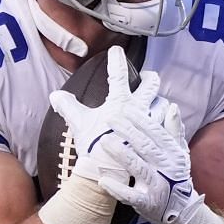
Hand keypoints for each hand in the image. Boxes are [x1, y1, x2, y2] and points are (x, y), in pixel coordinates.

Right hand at [47, 45, 165, 186]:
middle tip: (145, 78)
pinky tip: (162, 124)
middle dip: (149, 77)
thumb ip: (68, 107)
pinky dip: (165, 122)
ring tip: (154, 105)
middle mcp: (138, 108)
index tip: (116, 50)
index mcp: (119, 102)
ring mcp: (150, 123)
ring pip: (163, 103)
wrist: (109, 173)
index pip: (118, 74)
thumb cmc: (94, 148)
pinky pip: (168, 125)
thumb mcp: (79, 124)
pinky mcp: (158, 139)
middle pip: (151, 83)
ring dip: (158, 102)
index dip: (116, 59)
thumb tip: (55, 95)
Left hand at [96, 101, 195, 223]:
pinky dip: (117, 189)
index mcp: (173, 154)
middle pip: (145, 146)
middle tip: (110, 119)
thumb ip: (174, 131)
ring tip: (104, 142)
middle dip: (127, 132)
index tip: (127, 109)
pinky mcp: (147, 203)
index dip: (142, 121)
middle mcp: (167, 168)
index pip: (157, 133)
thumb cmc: (175, 176)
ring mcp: (157, 186)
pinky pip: (131, 196)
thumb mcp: (180, 153)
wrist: (180, 211)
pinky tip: (102, 180)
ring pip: (138, 167)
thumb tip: (172, 107)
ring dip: (120, 154)